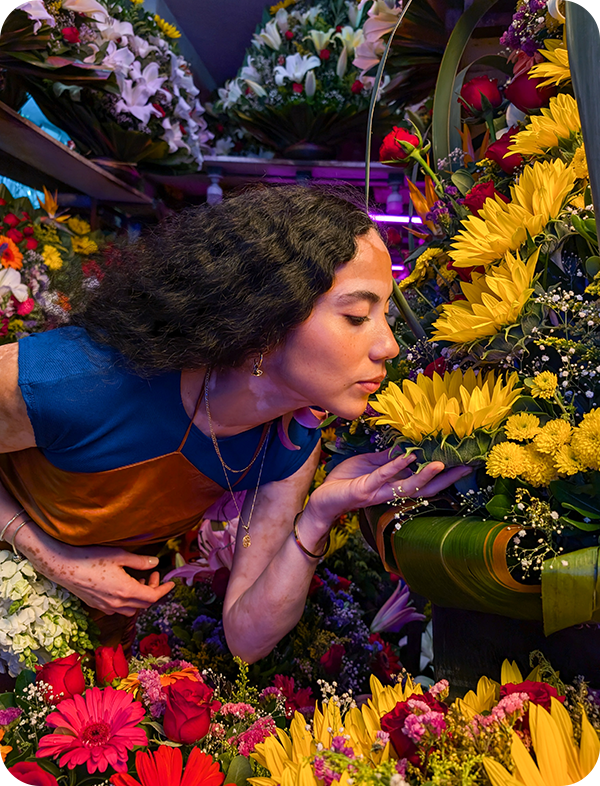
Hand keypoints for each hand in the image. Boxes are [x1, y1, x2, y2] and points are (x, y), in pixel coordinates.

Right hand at [19, 527, 173, 615]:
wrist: (61, 565)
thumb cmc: (90, 557)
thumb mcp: (119, 555)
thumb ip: (140, 561)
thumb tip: (156, 564)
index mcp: (125, 591)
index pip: (152, 597)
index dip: (164, 590)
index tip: (171, 582)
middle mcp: (116, 603)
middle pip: (143, 604)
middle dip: (152, 590)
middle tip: (152, 574)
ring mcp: (105, 606)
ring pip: (131, 608)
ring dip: (139, 596)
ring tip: (138, 578)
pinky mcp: (95, 605)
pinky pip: (118, 608)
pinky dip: (127, 600)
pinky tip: (123, 585)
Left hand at [308, 451, 470, 522]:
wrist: (322, 498)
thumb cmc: (346, 481)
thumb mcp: (369, 464)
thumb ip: (387, 459)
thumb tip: (407, 447)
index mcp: (395, 485)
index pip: (425, 480)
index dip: (445, 474)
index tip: (465, 463)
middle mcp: (392, 492)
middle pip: (426, 488)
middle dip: (447, 479)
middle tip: (467, 467)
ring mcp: (379, 492)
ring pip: (408, 487)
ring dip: (425, 475)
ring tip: (442, 465)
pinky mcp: (364, 489)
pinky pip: (382, 477)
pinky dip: (395, 467)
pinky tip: (407, 457)